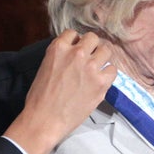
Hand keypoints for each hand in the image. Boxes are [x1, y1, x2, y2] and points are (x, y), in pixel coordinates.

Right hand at [4, 30, 114, 153]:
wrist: (45, 120)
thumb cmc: (39, 98)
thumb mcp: (45, 67)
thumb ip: (59, 56)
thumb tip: (71, 53)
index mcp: (58, 48)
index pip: (73, 33)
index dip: (75, 42)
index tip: (76, 50)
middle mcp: (76, 53)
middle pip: (93, 38)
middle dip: (91, 47)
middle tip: (89, 58)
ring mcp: (90, 67)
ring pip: (106, 50)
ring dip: (102, 58)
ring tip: (97, 68)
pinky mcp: (101, 83)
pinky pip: (113, 70)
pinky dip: (108, 74)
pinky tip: (101, 81)